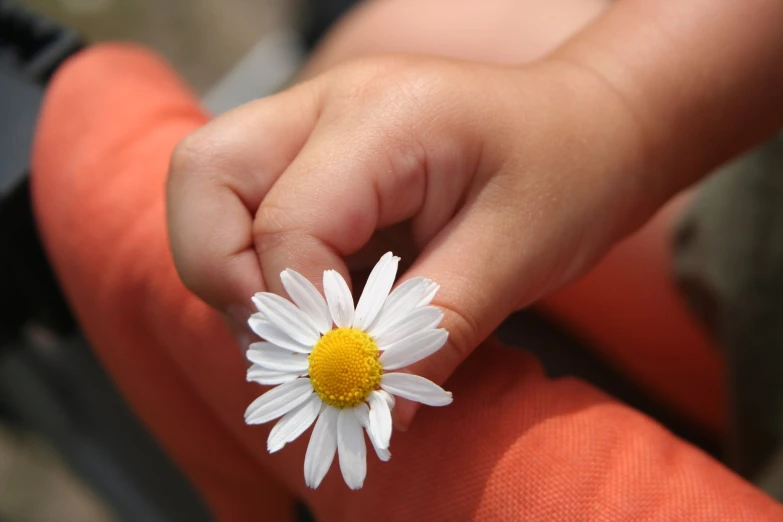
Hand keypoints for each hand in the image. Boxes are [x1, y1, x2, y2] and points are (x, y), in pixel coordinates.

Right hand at [166, 55, 648, 428]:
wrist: (591, 128)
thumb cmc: (570, 175)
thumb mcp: (517, 257)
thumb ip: (434, 330)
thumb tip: (370, 407)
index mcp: (384, 115)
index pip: (286, 223)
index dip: (304, 312)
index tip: (345, 370)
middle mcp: (328, 102)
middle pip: (206, 177)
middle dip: (224, 275)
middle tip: (292, 340)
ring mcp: (315, 120)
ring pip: (211, 186)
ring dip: (235, 270)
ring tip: (310, 324)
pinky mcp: (317, 152)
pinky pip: (249, 204)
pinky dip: (264, 264)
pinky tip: (325, 298)